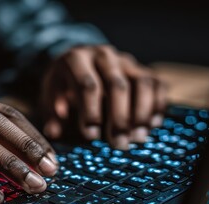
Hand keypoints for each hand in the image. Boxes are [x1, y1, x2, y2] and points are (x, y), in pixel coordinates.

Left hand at [41, 45, 166, 148]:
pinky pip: (157, 83)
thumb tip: (53, 132)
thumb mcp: (50, 93)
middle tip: (118, 144)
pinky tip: (151, 125)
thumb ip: (52, 113)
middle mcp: (103, 55)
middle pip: (117, 85)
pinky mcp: (141, 67)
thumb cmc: (63, 82)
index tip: (91, 136)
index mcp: (76, 58)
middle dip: (119, 118)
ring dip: (142, 113)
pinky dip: (158, 105)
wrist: (77, 59)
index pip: (88, 85)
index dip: (91, 112)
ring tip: (137, 138)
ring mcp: (125, 60)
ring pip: (142, 82)